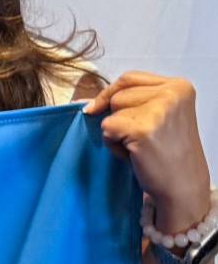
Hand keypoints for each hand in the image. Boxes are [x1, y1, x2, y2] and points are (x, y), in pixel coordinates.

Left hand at [84, 73, 212, 228]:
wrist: (182, 186)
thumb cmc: (167, 153)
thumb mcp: (156, 116)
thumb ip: (128, 102)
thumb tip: (81, 102)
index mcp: (179, 86)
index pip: (129, 78)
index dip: (110, 94)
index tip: (99, 109)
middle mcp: (173, 93)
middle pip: (118, 94)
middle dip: (118, 117)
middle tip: (141, 138)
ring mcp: (159, 110)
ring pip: (110, 110)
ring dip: (116, 131)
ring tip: (139, 146)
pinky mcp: (143, 129)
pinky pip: (106, 128)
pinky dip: (113, 144)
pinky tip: (135, 155)